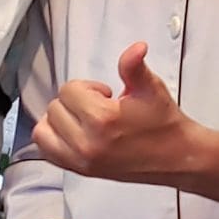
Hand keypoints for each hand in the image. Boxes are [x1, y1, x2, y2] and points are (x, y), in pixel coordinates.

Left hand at [32, 42, 198, 184]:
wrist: (175, 157)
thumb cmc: (163, 123)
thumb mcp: (150, 88)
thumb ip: (134, 66)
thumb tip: (136, 48)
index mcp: (102, 119)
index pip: (69, 91)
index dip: (89, 88)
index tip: (107, 96)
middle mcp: (87, 143)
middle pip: (55, 108)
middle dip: (75, 102)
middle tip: (99, 108)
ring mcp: (82, 160)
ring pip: (43, 131)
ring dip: (59, 119)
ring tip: (82, 120)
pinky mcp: (81, 171)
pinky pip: (47, 152)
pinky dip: (53, 139)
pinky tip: (72, 133)